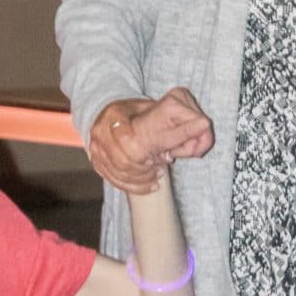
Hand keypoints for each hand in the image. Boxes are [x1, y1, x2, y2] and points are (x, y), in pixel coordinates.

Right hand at [88, 88, 212, 192]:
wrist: (103, 112)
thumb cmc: (133, 111)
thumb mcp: (150, 108)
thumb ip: (169, 120)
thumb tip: (199, 130)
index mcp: (114, 115)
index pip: (129, 136)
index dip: (146, 152)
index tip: (166, 156)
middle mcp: (100, 132)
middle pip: (124, 160)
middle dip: (145, 169)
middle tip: (162, 169)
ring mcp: (95, 149)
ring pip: (119, 173)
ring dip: (141, 179)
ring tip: (158, 176)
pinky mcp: (96, 162)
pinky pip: (114, 180)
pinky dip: (133, 187)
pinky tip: (150, 186)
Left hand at [129, 89, 213, 166]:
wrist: (136, 134)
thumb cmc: (147, 139)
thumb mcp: (166, 140)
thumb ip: (187, 132)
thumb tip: (206, 124)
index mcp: (175, 102)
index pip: (204, 125)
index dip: (196, 144)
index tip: (177, 152)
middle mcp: (182, 95)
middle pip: (204, 127)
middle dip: (191, 144)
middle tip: (172, 150)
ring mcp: (185, 97)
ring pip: (202, 127)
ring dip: (189, 141)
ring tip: (172, 144)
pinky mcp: (186, 102)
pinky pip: (198, 124)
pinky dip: (189, 135)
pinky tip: (176, 137)